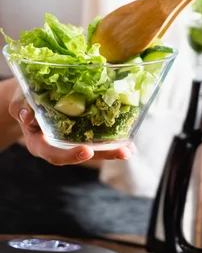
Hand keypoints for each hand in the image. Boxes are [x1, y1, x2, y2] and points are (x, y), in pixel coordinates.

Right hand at [8, 83, 134, 165]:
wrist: (29, 97)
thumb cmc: (23, 99)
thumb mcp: (19, 101)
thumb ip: (21, 107)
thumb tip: (27, 114)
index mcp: (39, 142)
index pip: (53, 154)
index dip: (70, 154)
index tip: (86, 150)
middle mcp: (57, 145)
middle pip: (80, 155)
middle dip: (103, 154)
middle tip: (122, 152)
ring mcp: (70, 140)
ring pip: (93, 149)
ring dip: (113, 150)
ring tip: (130, 150)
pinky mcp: (82, 131)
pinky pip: (97, 137)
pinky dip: (113, 139)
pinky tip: (129, 139)